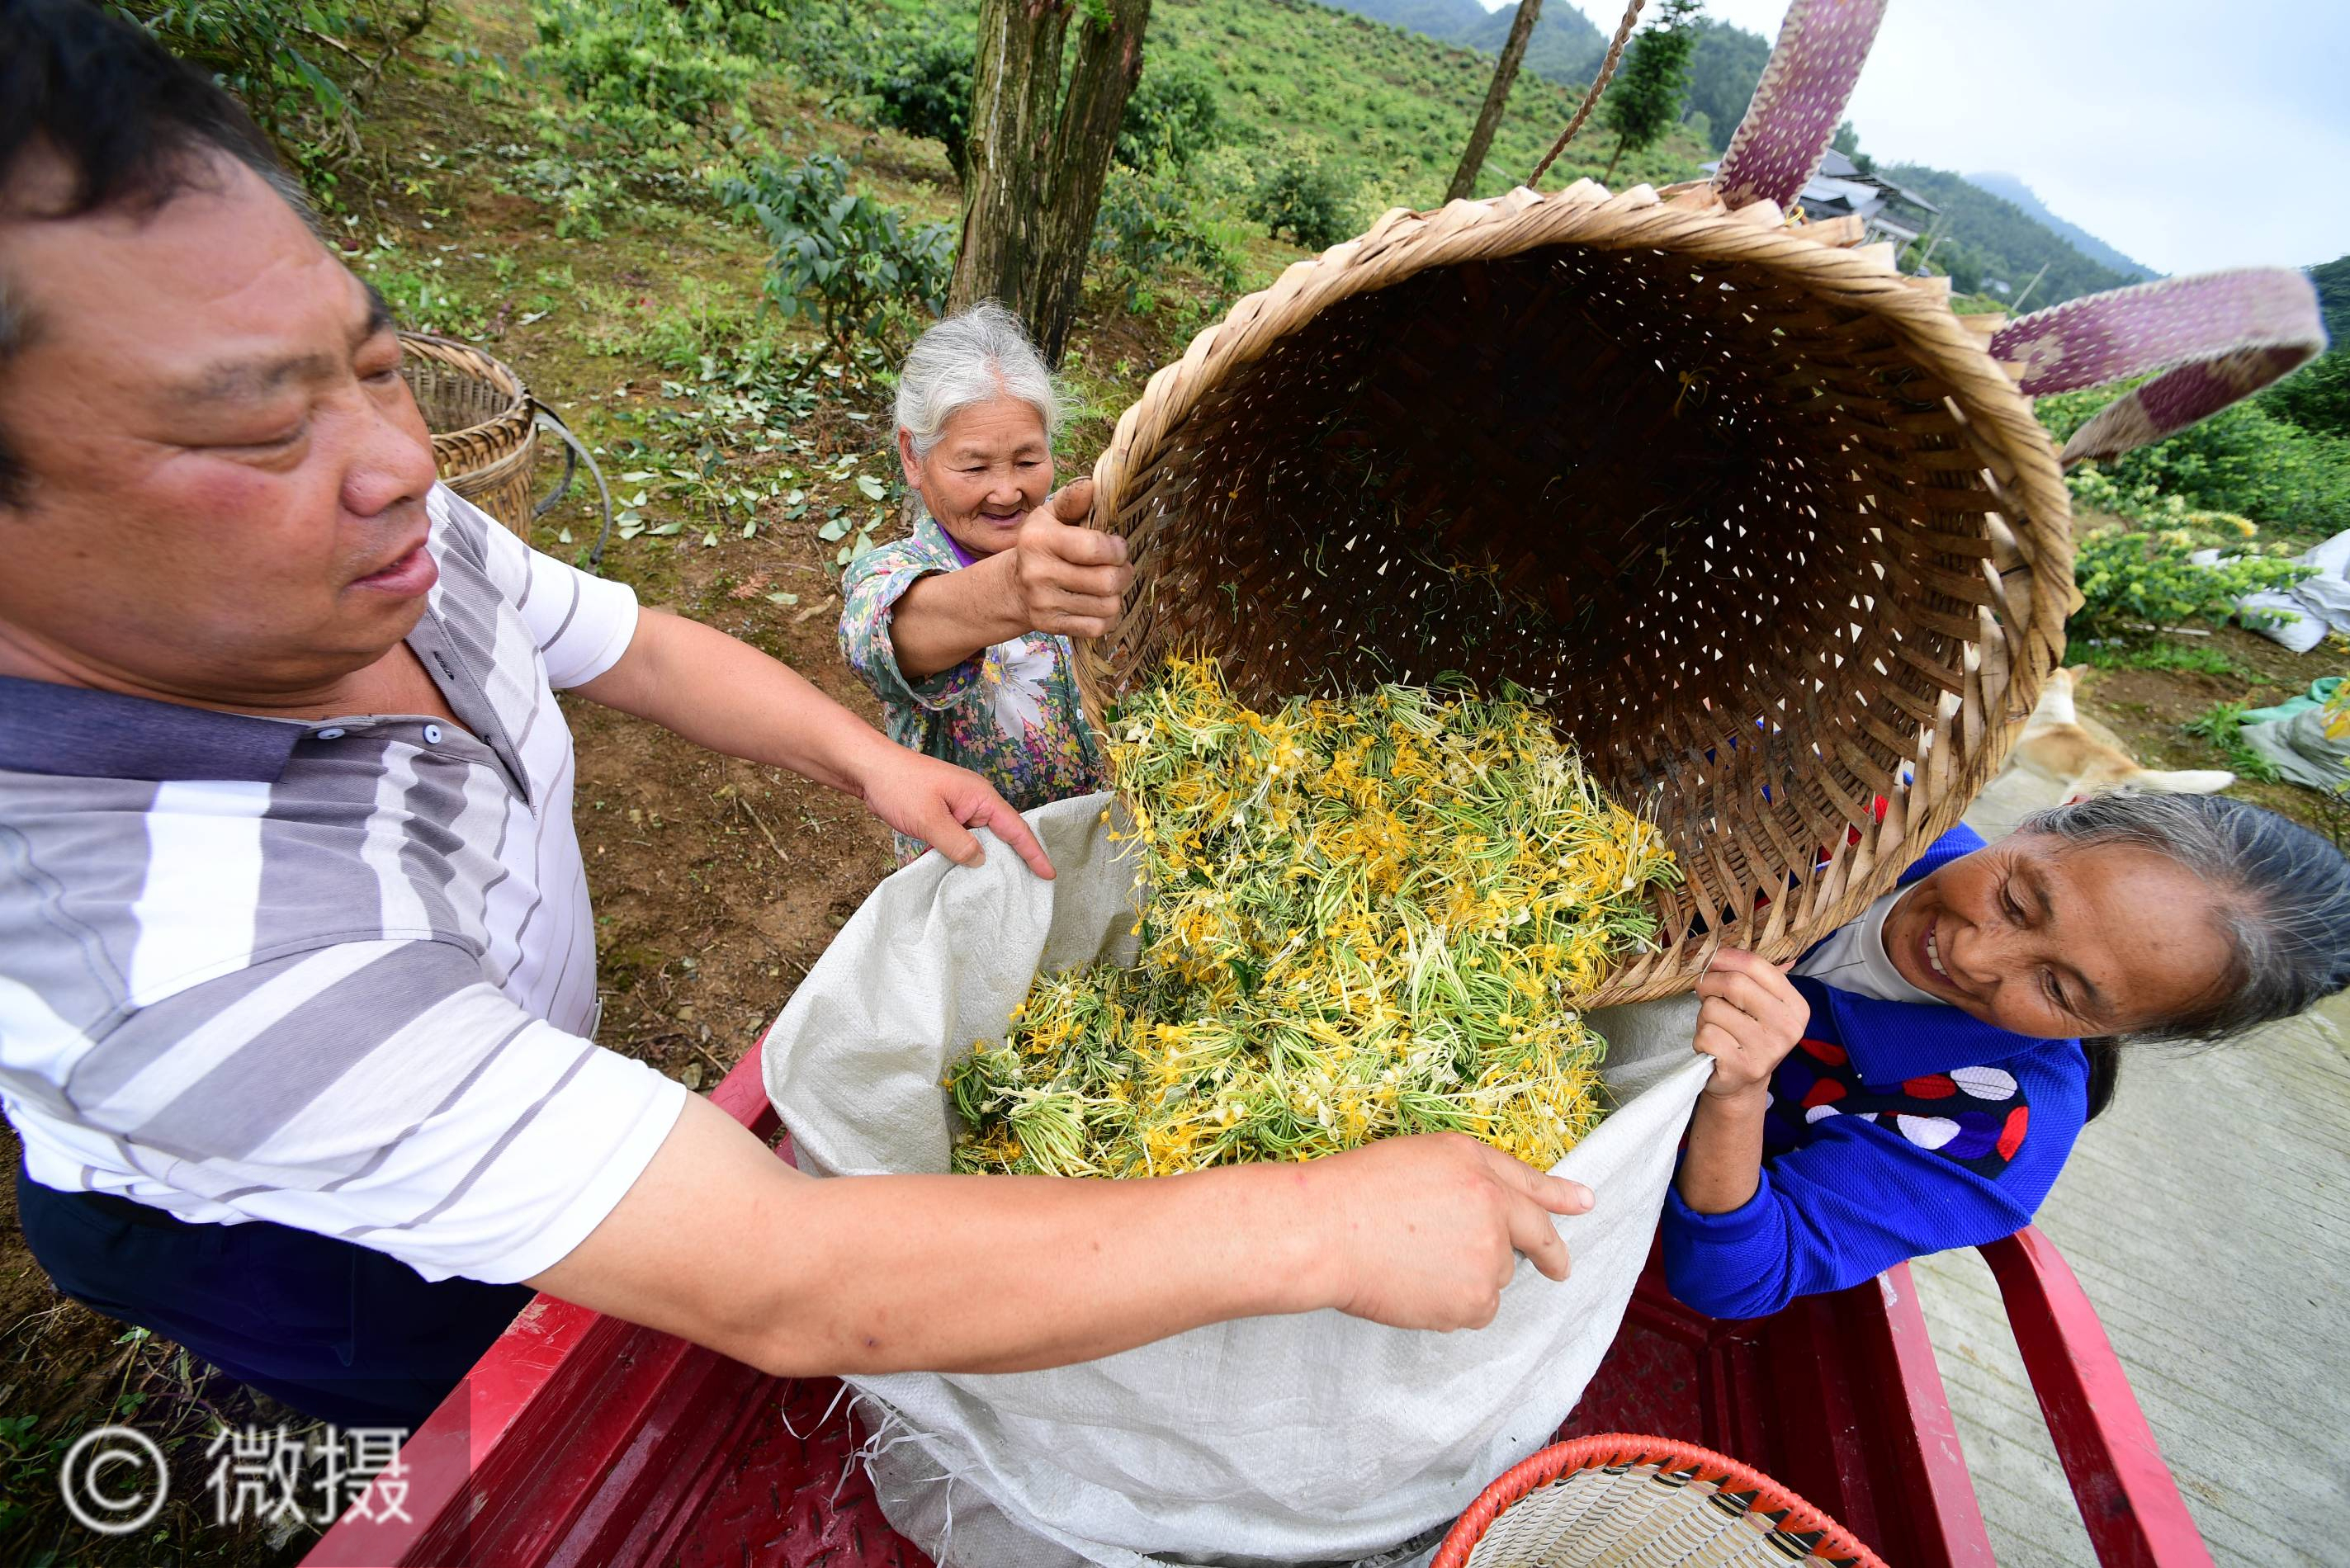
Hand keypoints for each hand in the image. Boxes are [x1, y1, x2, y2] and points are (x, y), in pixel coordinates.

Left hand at [858, 746, 1055, 879]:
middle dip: (1011, 862)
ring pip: (978, 842)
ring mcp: (958, 809)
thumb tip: (979, 862)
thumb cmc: (900, 785)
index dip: (1034, 852)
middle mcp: (975, 802)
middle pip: (1001, 837)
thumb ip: (957, 843)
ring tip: (991, 891)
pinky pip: (959, 841)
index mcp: (980, 797)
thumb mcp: (929, 818)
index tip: (1049, 874)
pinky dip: (958, 857)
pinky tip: (956, 877)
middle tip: (1024, 891)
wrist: (868, 769)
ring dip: (980, 862)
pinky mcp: (943, 816)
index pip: (1015, 828)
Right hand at [1002, 479, 1131, 639]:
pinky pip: (1097, 627)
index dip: (1118, 549)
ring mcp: (1042, 602)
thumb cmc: (1044, 543)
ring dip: (1116, 595)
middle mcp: (1037, 572)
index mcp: (1039, 539)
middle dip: (1123, 573)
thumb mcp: (1052, 516)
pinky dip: (1105, 617)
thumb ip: (1073, 501)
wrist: (1014, 585)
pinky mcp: (1049, 625)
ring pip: (1107, 606)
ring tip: (1108, 585)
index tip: (1118, 547)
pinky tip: (1097, 604)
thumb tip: (1091, 486)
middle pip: (1107, 581)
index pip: (1095, 548)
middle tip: (1120, 568)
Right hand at [1306, 1133, 1593, 1330]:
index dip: (1561, 1200)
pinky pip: (1473, 1311)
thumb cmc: (1363, 1187)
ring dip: (1470, 1277)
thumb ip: (1487, 1171)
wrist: (1326, 1232)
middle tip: (1530, 1264)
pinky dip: (1452, 1303)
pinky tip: (1415, 1284)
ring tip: (1416, 1260)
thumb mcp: (1430, 1153)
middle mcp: (1495, 1222)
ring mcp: (1485, 1268)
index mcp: (1484, 1178)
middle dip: (1522, 1254)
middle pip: (1518, 1246)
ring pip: (1493, 1282)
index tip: (1585, 1205)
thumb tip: (1532, 1200)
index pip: (1534, 1194)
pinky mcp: (1468, 1306)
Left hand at [1692, 948, 1807, 1100]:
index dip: (1727, 958)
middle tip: (1703, 991)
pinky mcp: (1742, 1066)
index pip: (1758, 966)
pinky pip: (1706, 1034)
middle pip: (1734, 984)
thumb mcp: (1759, 1004)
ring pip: (1714, 1009)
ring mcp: (1767, 1049)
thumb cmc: (1746, 1034)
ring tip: (1717, 1028)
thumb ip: (1749, 976)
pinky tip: (1714, 1048)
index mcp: (1796, 1006)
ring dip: (1704, 1015)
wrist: (1742, 1084)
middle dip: (1708, 983)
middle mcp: (1788, 1028)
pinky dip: (1700, 1038)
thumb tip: (1721, 949)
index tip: (1711, 961)